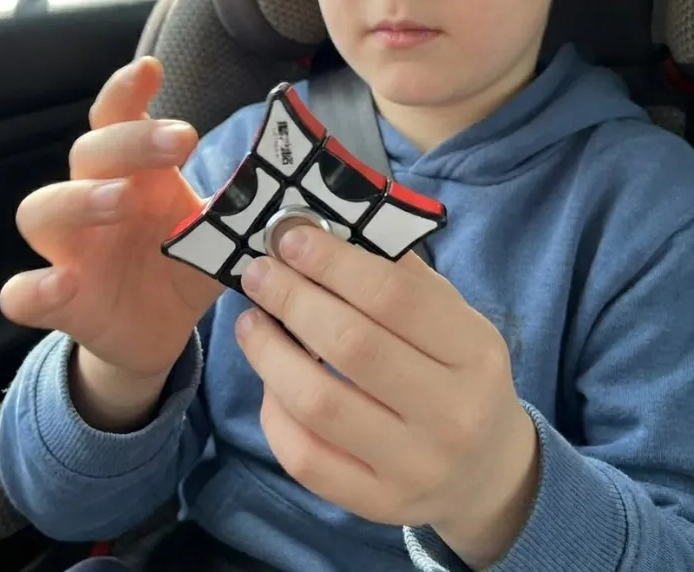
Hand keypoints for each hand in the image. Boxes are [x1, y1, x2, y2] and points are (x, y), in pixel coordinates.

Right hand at [0, 57, 223, 379]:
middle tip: (181, 140)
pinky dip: (33, 287)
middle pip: (88, 154)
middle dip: (129, 141)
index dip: (127, 92)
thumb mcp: (218, 239)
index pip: (119, 121)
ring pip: (42, 210)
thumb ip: (242, 213)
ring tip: (121, 198)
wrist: (159, 331)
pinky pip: (21, 292)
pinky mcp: (58, 301)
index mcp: (136, 178)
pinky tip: (62, 282)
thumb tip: (293, 184)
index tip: (152, 68)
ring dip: (79, 199)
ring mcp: (71, 251)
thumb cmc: (183, 269)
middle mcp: (95, 204)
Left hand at [235, 227, 538, 567]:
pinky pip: (304, 457)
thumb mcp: (454, 318)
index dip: (334, 263)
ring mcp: (413, 467)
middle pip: (351, 346)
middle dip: (292, 299)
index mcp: (474, 353)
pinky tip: (267, 378)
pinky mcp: (376, 503)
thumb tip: (326, 232)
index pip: (394, 298)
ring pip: (318, 403)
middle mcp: (451, 414)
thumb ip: (401, 277)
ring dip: (269, 352)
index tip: (292, 238)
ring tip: (250, 321)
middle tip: (260, 273)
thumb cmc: (460, 374)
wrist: (487, 470)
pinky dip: (273, 411)